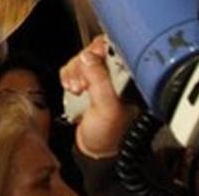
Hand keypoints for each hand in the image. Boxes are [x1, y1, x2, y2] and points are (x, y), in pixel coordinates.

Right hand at [60, 36, 133, 158]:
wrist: (96, 151)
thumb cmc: (109, 135)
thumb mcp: (107, 108)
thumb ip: (99, 80)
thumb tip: (89, 57)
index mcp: (131, 77)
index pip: (116, 47)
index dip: (100, 50)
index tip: (92, 59)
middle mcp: (118, 73)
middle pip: (95, 50)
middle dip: (83, 64)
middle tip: (83, 82)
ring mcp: (101, 77)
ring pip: (82, 57)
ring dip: (74, 71)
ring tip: (77, 89)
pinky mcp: (87, 81)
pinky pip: (72, 66)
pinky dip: (68, 74)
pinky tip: (72, 87)